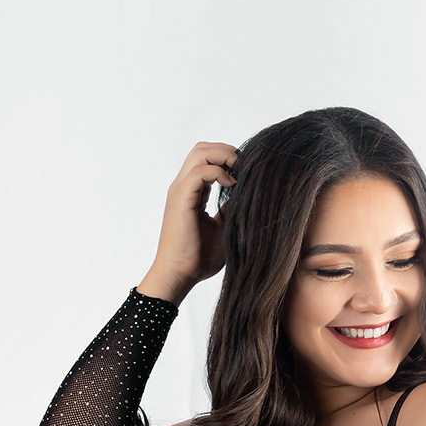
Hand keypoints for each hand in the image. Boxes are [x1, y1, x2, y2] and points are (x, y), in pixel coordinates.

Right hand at [137, 140, 238, 305]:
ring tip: (239, 170)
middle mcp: (183, 187)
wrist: (180, 275)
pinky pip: (199, 172)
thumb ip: (229, 211)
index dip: (226, 159)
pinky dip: (218, 172)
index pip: (206, 160)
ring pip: (200, 153)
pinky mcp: (181, 199)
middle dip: (226, 150)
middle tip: (244, 165)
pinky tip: (231, 184)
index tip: (245, 170)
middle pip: (202, 149)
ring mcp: (180, 191)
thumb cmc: (198, 259)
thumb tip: (245, 197)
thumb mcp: (222, 229)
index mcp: (191, 192)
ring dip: (223, 156)